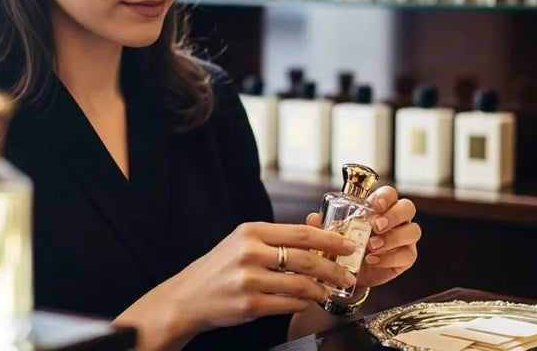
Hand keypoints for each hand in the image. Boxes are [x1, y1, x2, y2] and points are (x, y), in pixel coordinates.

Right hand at [162, 222, 360, 335]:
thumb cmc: (219, 268)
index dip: (330, 240)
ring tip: (329, 291)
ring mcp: (249, 279)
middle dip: (334, 268)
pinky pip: (288, 304)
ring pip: (301, 284)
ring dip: (321, 290)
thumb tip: (317, 240)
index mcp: (251, 231)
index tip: (348, 246)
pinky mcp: (250, 304)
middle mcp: (249, 252)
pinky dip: (302, 304)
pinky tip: (305, 302)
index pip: (301, 233)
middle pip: (306, 259)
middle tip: (348, 275)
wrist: (188, 297)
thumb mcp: (242, 242)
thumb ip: (275, 240)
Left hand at [306, 185, 419, 289]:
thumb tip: (313, 218)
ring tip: (372, 246)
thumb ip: (324, 225)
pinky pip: (407, 254)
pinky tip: (373, 260)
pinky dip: (390, 257)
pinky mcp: (407, 257)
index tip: (374, 205)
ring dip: (392, 238)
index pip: (389, 194)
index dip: (385, 197)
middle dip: (393, 216)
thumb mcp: (333, 234)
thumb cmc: (345, 245)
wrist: (350, 273)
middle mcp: (396, 219)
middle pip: (407, 208)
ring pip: (412, 230)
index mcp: (380, 207)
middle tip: (376, 227)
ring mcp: (404, 238)